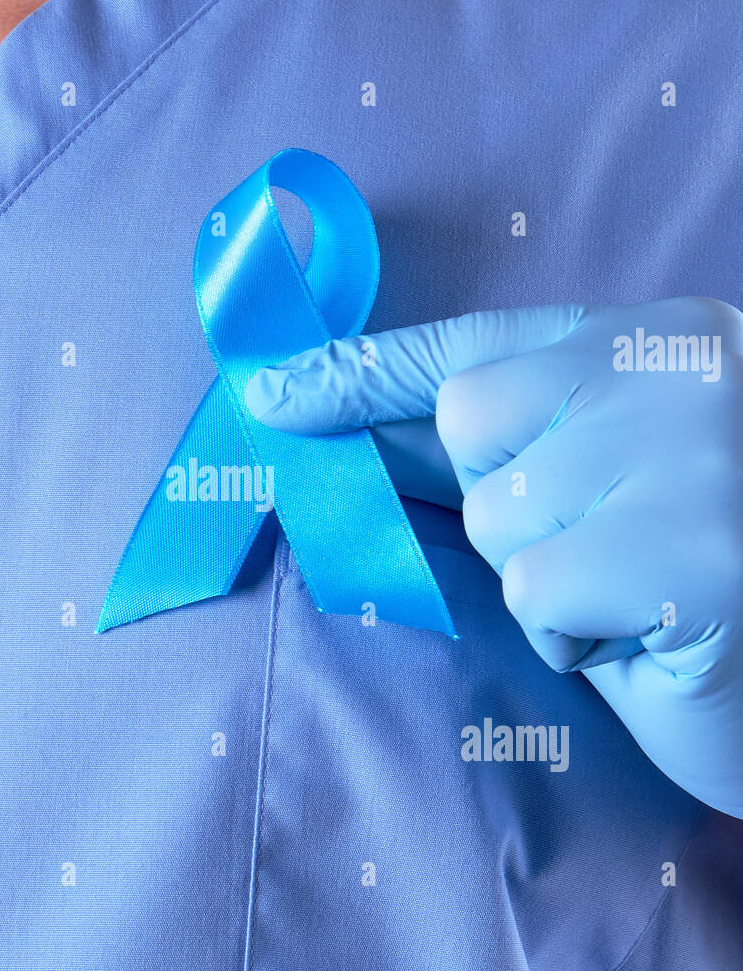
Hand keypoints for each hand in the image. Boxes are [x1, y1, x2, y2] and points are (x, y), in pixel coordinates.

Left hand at [245, 298, 742, 816]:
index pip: (475, 342)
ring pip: (498, 516)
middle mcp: (688, 365)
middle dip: (507, 506)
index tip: (271, 394)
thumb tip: (337, 428)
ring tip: (638, 595)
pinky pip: (538, 589)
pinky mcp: (700, 550)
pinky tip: (653, 634)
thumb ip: (490, 446)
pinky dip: (575, 635)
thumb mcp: (589, 488)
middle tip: (607, 544)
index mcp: (661, 335)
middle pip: (469, 426)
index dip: (365, 372)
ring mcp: (703, 450)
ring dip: (547, 581)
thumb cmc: (686, 581)